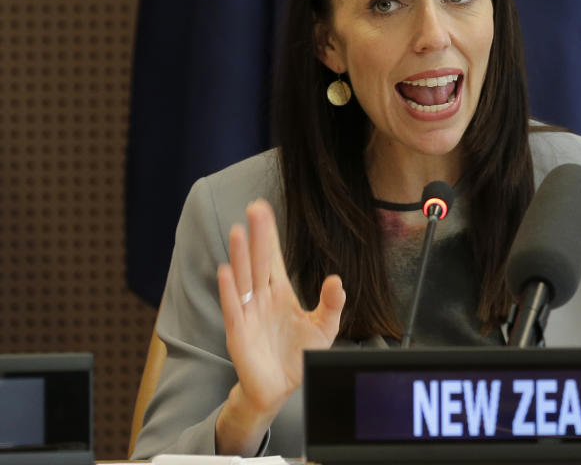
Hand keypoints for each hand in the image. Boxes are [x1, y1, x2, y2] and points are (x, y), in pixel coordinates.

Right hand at [215, 199, 344, 453]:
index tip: (264, 209)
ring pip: (243, 279)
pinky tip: (227, 272)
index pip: (272, 258)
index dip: (269, 235)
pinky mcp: (239, 333)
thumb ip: (331, 304)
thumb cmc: (299, 354)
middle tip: (255, 207)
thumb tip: (335, 280)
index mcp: (280, 293)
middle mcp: (261, 298)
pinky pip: (233, 309)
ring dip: (240, 256)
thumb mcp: (324, 328)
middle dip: (257, 235)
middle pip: (258, 261)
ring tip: (239, 231)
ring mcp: (248, 314)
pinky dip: (229, 291)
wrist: (281, 389)